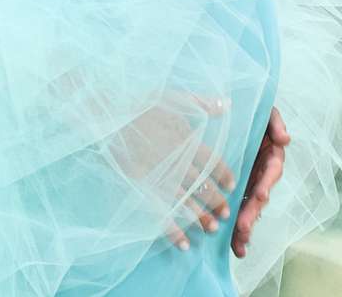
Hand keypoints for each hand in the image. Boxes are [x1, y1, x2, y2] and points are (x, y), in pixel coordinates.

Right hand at [110, 92, 234, 250]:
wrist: (110, 115)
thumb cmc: (141, 103)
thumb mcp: (175, 97)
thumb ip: (203, 103)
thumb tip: (227, 104)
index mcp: (188, 141)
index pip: (213, 163)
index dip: (224, 175)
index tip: (231, 185)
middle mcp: (179, 162)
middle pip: (203, 188)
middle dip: (217, 202)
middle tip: (225, 214)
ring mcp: (161, 178)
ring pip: (188, 204)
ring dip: (201, 218)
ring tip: (211, 229)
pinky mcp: (144, 188)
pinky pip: (163, 214)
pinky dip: (174, 231)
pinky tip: (184, 243)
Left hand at [230, 106, 289, 258]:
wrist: (232, 112)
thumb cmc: (251, 110)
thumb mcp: (265, 112)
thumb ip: (275, 122)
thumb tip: (285, 139)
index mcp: (271, 154)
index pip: (271, 170)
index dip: (267, 182)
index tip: (261, 194)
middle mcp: (262, 172)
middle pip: (260, 194)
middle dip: (252, 212)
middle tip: (243, 228)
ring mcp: (250, 182)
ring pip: (250, 207)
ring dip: (246, 226)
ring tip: (240, 245)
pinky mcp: (236, 190)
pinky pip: (237, 209)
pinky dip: (236, 228)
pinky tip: (233, 247)